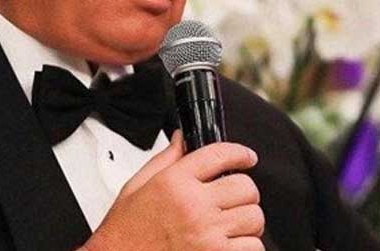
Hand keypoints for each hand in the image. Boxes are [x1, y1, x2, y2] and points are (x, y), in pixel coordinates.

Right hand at [83, 131, 264, 250]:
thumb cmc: (125, 231)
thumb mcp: (137, 186)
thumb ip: (166, 159)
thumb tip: (182, 139)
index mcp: (175, 183)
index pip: (220, 155)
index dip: (240, 153)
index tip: (246, 157)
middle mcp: (194, 207)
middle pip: (245, 186)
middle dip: (243, 190)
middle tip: (234, 196)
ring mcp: (207, 235)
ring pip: (254, 217)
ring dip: (248, 219)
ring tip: (232, 222)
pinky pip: (254, 247)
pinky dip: (248, 245)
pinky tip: (232, 243)